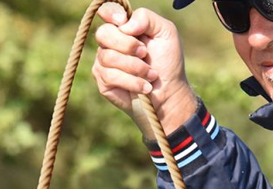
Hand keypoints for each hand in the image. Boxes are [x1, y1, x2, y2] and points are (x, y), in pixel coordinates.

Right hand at [91, 2, 198, 138]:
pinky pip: (110, 75)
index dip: (109, 13)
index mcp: (124, 27)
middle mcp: (111, 42)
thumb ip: (147, 18)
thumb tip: (124, 25)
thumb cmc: (168, 62)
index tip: (122, 21)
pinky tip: (145, 86)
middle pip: (103, 33)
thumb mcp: (166, 33)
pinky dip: (132, 81)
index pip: (106, 11)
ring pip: (108, 57)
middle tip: (144, 53)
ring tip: (151, 74)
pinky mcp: (103, 81)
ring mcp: (104, 62)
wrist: (169, 93)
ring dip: (135, 67)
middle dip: (127, 44)